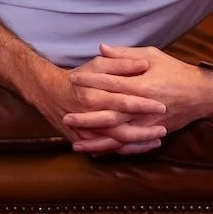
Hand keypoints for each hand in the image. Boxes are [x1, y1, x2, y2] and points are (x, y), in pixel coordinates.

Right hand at [26, 63, 168, 156]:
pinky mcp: (84, 140)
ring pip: (116, 142)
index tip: (162, 105)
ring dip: (138, 143)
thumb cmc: (78, 76)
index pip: (123, 101)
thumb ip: (121, 63)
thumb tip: (143, 64)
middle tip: (164, 129)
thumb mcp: (97, 64)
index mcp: (94, 94)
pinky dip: (125, 150)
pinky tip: (142, 146)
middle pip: (121, 127)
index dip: (143, 105)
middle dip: (144, 130)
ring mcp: (86, 131)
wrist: (49, 93)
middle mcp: (89, 115)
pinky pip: (108, 150)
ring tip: (158, 139)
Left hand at [68, 45, 212, 142]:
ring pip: (119, 135)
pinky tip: (99, 152)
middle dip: (87, 117)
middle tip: (65, 116)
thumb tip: (101, 48)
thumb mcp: (152, 55)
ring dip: (97, 140)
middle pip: (110, 114)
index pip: (110, 83)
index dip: (90, 80)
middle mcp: (144, 107)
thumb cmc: (175, 71)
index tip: (72, 79)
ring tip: (76, 143)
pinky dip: (115, 150)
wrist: (201, 94)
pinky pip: (131, 145)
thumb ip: (125, 55)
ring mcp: (149, 123)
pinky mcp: (153, 133)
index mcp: (143, 84)